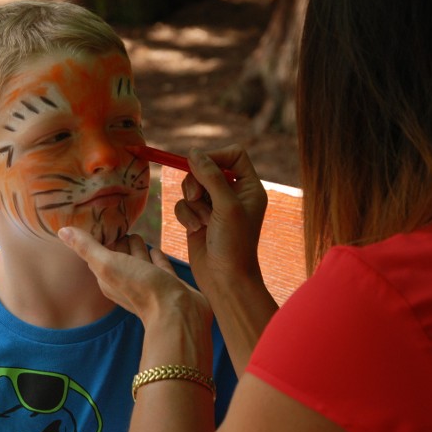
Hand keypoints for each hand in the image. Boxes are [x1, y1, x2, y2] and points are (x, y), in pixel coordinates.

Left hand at [59, 228, 213, 368]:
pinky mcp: (167, 281)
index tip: (100, 220)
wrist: (178, 312)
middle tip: (120, 223)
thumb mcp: (108, 264)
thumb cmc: (140, 288)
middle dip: (120, 241)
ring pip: (139, 258)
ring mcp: (147, 281)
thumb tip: (62, 230)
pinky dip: (156, 256)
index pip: (99, 253)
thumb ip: (87, 247)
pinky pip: (159, 264)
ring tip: (137, 233)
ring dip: (138, 246)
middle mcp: (125, 280)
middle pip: (120, 254)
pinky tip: (156, 248)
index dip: (100, 238)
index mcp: (107, 277)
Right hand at [175, 145, 275, 374]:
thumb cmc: (234, 244)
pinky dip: (185, 215)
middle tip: (198, 196)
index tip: (202, 166)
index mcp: (248, 187)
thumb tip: (193, 152)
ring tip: (202, 221)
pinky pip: (182, 203)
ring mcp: (213, 206)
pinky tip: (195, 230)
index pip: (233, 155)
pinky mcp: (197, 218)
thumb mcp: (227, 206)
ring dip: (192, 202)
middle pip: (206, 167)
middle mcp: (232, 194)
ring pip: (191, 185)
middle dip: (197, 181)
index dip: (216, 156)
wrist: (224, 279)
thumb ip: (211, 177)